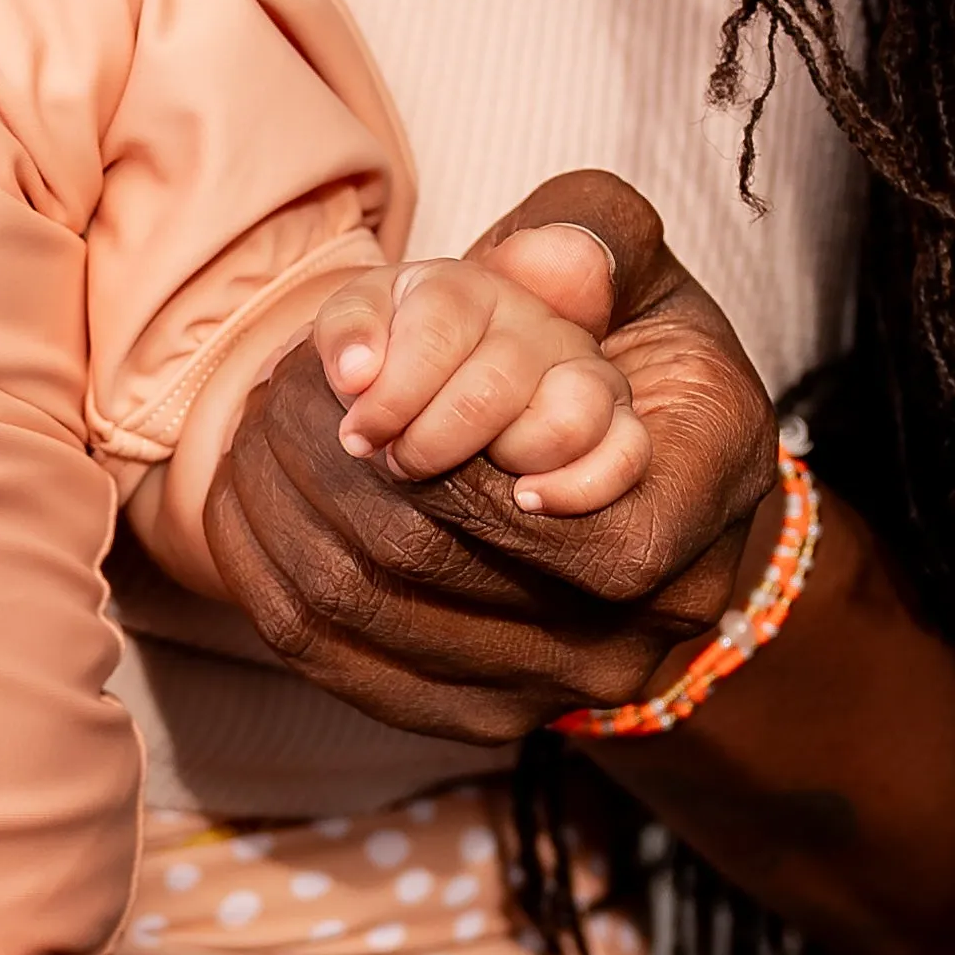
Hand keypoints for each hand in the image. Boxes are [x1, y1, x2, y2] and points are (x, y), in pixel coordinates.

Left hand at [201, 171, 786, 764]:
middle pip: (445, 564)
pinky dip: (273, 580)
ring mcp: (565, 680)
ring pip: (378, 615)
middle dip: (332, 469)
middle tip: (270, 392)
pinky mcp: (481, 714)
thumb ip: (598, 240)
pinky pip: (343, 663)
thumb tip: (542, 262)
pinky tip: (246, 504)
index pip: (589, 531)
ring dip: (286, 518)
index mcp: (708, 492)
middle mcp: (651, 614)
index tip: (376, 410)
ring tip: (249, 434)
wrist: (642, 485)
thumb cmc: (634, 363)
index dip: (470, 478)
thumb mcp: (642, 277)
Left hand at [316, 223, 650, 513]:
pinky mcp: (620, 424)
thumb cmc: (398, 356)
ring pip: (566, 422)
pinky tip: (527, 498)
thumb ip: (350, 327)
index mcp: (468, 288)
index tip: (357, 437)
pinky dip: (579, 485)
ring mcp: (588, 373)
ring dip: (501, 463)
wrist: (459, 375)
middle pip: (492, 387)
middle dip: (432, 441)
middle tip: (398, 463)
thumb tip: (356, 372)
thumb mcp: (361, 322)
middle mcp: (537, 323)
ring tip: (463, 475)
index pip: (438, 326)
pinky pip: (626, 456)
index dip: (393, 393)